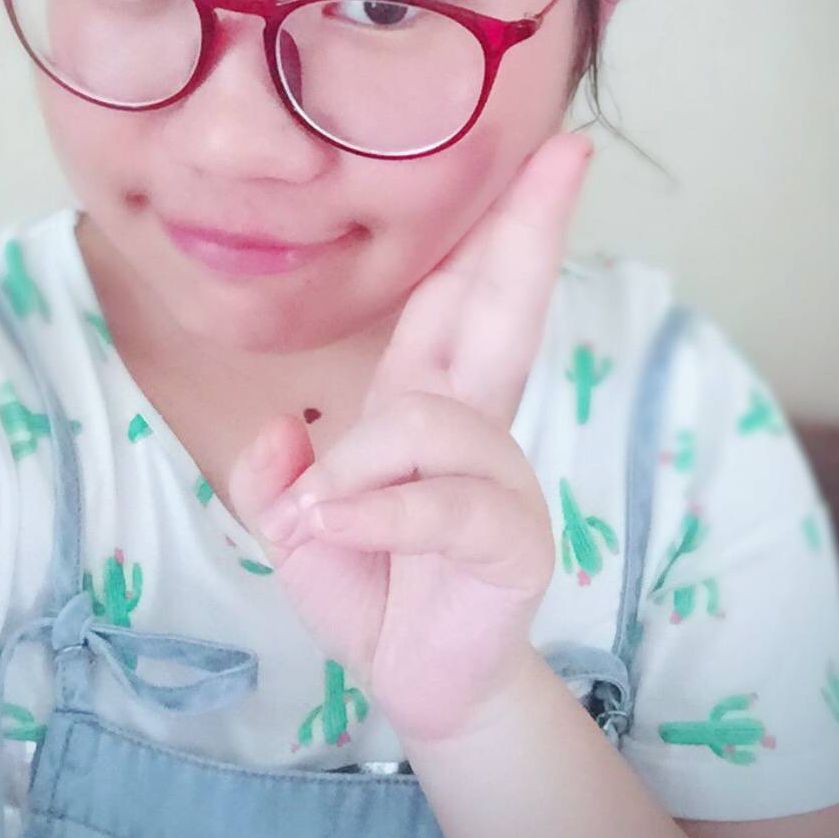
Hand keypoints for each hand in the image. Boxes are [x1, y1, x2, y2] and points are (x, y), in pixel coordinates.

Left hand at [226, 131, 593, 745]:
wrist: (418, 683)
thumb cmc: (371, 586)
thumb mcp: (295, 524)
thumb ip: (272, 473)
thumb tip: (280, 430)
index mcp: (426, 400)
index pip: (459, 297)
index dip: (489, 230)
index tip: (537, 156)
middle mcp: (474, 425)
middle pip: (504, 308)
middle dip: (529, 230)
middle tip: (566, 154)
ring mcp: (500, 480)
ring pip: (429, 419)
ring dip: (356, 466)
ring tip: (312, 518)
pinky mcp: (510, 540)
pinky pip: (438, 501)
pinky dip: (375, 511)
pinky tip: (332, 531)